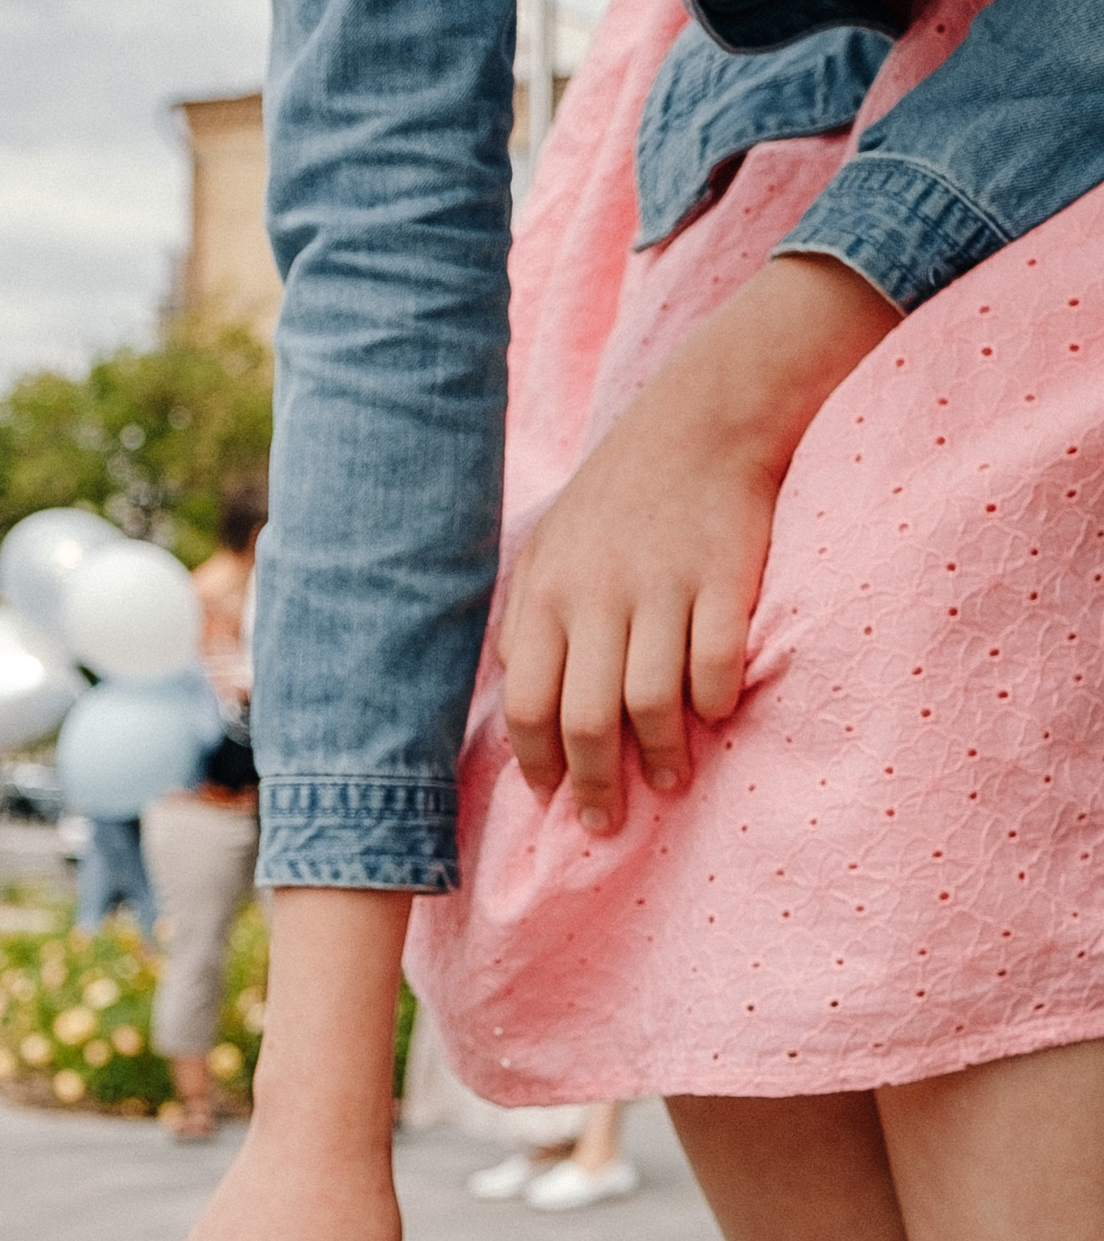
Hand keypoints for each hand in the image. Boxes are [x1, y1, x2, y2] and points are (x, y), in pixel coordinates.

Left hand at [500, 253, 896, 830]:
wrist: (702, 418)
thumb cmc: (618, 498)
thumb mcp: (550, 549)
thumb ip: (527, 622)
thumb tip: (515, 700)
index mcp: (546, 595)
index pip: (527, 705)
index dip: (537, 762)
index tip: (551, 796)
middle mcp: (598, 597)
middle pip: (587, 721)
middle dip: (596, 785)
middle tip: (606, 822)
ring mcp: (663, 589)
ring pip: (651, 704)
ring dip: (663, 756)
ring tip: (670, 780)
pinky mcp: (724, 579)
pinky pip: (715, 665)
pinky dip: (714, 701)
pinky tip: (714, 715)